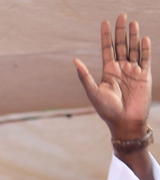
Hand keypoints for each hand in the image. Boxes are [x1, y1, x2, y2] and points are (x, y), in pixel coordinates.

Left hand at [74, 14, 151, 139]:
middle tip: (121, 15)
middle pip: (121, 45)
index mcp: (108, 71)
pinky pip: (146, 59)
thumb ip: (85, 76)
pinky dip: (145, 49)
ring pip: (134, 49)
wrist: (124, 122)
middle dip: (121, 31)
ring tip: (133, 23)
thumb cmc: (106, 110)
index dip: (106, 36)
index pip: (107, 49)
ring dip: (133, 36)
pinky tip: (143, 39)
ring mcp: (133, 71)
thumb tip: (74, 60)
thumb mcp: (93, 92)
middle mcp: (121, 68)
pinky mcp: (144, 76)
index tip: (105, 22)